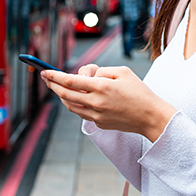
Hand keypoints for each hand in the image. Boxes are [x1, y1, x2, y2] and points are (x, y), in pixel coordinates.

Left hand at [41, 65, 176, 141]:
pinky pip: (81, 112)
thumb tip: (85, 76)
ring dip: (62, 95)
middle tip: (46, 78)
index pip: (70, 80)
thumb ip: (101, 71)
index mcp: (101, 87)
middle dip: (53, 85)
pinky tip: (76, 98)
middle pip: (65, 94)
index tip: (45, 71)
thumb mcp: (122, 72)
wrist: (150, 117)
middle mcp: (96, 102)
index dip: (55, 76)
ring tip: (59, 87)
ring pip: (70, 105)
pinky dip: (75, 104)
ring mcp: (96, 115)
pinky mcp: (99, 124)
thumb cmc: (138, 91)